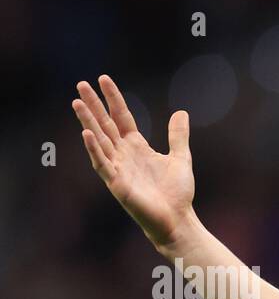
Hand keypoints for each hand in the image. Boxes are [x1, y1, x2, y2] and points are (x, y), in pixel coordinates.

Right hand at [72, 75, 195, 251]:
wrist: (178, 220)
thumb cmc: (177, 193)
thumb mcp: (181, 158)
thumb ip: (178, 136)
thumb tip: (181, 112)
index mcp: (136, 146)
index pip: (121, 116)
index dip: (112, 98)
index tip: (103, 78)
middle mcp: (123, 154)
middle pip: (105, 124)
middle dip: (93, 105)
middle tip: (80, 84)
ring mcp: (118, 168)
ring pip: (99, 140)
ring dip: (88, 122)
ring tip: (77, 103)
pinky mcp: (117, 184)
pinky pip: (102, 164)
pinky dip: (95, 149)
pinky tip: (87, 134)